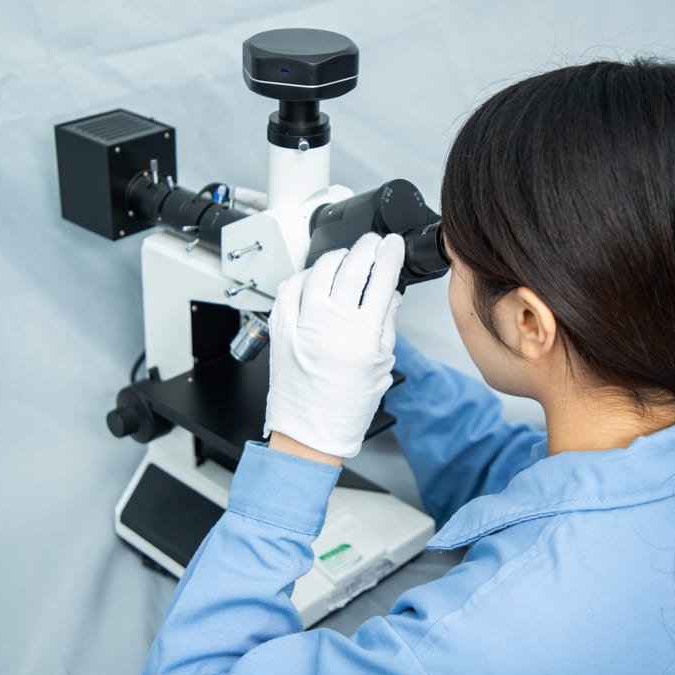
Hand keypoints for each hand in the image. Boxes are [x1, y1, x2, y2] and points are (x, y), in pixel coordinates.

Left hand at [263, 232, 404, 458]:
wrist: (309, 431)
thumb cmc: (345, 407)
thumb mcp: (380, 366)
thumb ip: (386, 325)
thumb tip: (390, 294)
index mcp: (363, 335)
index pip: (382, 280)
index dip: (390, 255)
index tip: (393, 244)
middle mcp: (332, 325)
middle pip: (352, 268)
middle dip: (366, 247)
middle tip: (372, 243)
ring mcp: (303, 324)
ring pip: (319, 271)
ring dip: (335, 257)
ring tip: (345, 257)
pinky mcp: (281, 328)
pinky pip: (289, 288)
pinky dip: (303, 276)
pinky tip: (312, 277)